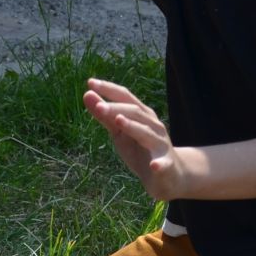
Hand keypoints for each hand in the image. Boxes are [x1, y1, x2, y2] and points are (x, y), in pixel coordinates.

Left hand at [84, 78, 187, 200]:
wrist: (168, 173)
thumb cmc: (140, 148)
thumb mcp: (119, 132)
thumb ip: (105, 116)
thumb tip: (87, 94)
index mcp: (141, 114)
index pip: (125, 96)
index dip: (109, 89)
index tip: (90, 82)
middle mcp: (152, 124)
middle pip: (135, 112)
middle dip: (116, 108)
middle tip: (98, 106)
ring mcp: (160, 143)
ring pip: (147, 133)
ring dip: (132, 127)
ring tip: (119, 121)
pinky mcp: (166, 163)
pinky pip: (163, 163)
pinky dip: (159, 164)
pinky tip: (154, 166)